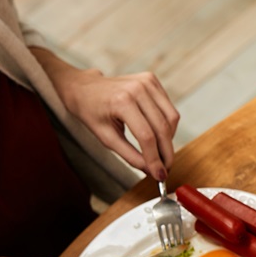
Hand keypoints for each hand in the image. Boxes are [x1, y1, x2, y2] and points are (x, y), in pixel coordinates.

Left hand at [31, 48, 178, 180]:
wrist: (84, 87)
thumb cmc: (90, 111)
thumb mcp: (105, 137)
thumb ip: (130, 155)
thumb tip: (152, 171)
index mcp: (122, 101)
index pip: (146, 136)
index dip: (155, 159)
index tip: (160, 175)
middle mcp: (137, 89)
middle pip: (162, 128)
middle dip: (166, 152)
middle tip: (165, 168)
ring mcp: (147, 82)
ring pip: (172, 118)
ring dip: (169, 139)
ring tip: (161, 152)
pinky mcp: (152, 81)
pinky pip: (169, 109)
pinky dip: (168, 126)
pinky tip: (159, 134)